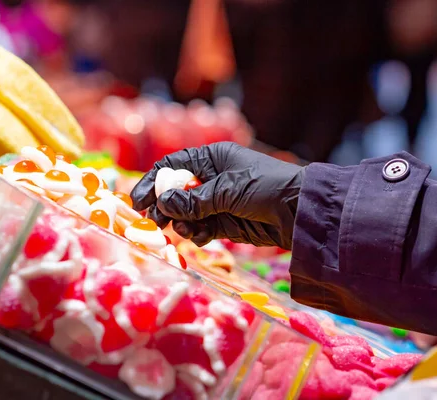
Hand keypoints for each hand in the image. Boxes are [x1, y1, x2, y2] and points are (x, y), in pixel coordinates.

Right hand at [131, 142, 303, 248]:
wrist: (300, 211)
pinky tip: (199, 237)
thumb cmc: (265, 187)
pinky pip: (201, 229)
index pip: (172, 167)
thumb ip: (193, 200)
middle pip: (175, 192)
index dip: (153, 182)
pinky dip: (196, 234)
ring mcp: (218, 202)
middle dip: (163, 207)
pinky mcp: (226, 223)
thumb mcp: (227, 190)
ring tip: (183, 229)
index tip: (136, 201)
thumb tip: (162, 204)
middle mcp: (212, 179)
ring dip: (180, 222)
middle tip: (152, 222)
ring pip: (186, 214)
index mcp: (212, 159)